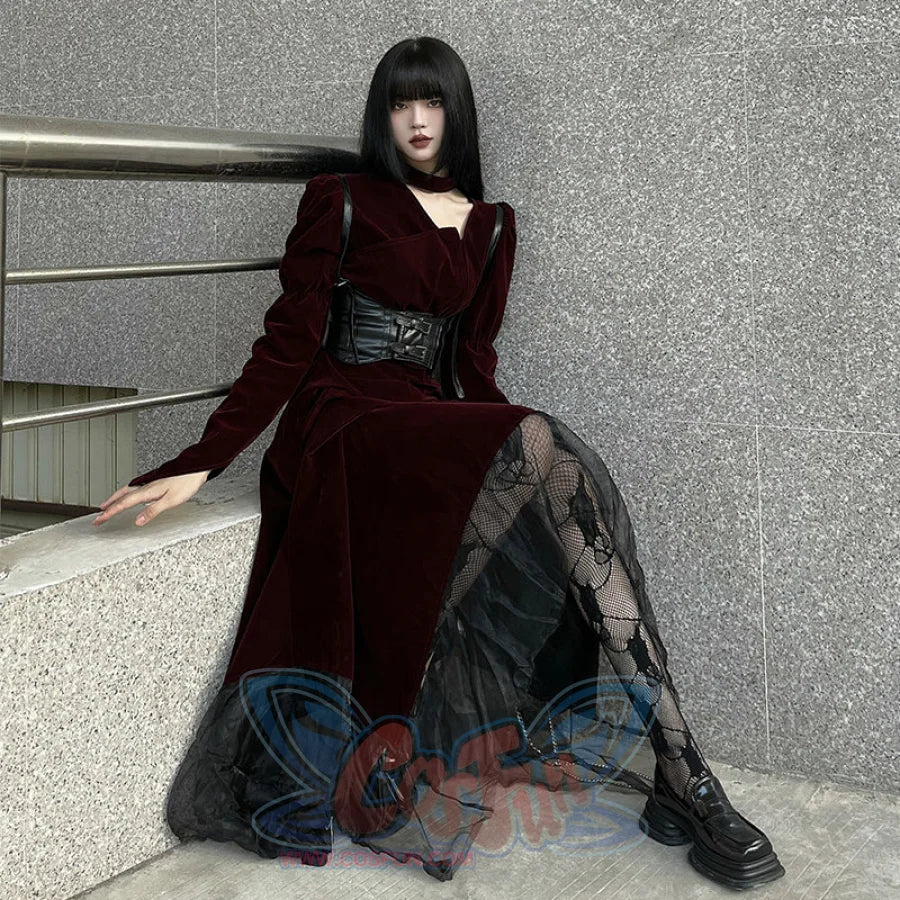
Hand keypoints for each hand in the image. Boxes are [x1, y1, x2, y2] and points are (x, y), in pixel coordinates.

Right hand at [93, 470, 210, 526]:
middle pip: (121, 497)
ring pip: (126, 490)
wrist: (197, 468)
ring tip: (107, 505)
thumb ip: (153, 511)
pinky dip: (125, 492)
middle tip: (98, 515)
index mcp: (147, 491)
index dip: (110, 513)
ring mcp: (150, 482)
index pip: (123, 504)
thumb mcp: (171, 500)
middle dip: (108, 506)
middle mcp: (146, 485)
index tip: (99, 520)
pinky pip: (134, 488)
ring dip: (115, 498)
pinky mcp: (155, 481)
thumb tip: (138, 521)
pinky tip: (129, 495)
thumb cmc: (187, 483)